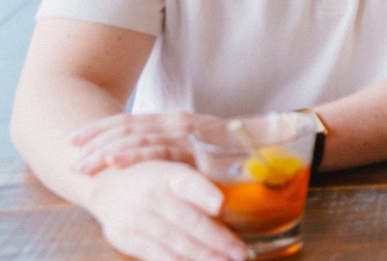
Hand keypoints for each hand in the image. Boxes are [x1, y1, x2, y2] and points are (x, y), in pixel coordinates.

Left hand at [70, 111, 220, 174]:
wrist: (271, 142)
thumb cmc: (233, 149)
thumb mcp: (196, 147)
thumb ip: (172, 149)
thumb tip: (143, 158)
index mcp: (173, 120)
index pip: (128, 122)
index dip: (99, 129)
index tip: (74, 140)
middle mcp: (176, 122)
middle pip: (125, 130)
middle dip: (94, 145)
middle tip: (73, 162)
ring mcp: (186, 134)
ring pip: (137, 139)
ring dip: (105, 152)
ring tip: (83, 165)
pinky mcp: (198, 148)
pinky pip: (160, 151)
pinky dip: (135, 155)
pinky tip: (114, 162)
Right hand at [85, 160, 246, 260]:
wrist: (107, 185)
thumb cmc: (156, 180)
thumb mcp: (177, 174)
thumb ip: (201, 192)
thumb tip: (232, 214)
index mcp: (170, 175)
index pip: (188, 183)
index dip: (204, 194)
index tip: (220, 205)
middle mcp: (152, 195)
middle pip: (189, 221)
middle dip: (218, 240)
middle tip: (240, 253)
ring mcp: (136, 216)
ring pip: (175, 242)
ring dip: (203, 256)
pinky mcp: (124, 237)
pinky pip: (156, 254)